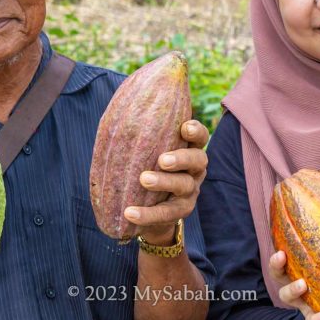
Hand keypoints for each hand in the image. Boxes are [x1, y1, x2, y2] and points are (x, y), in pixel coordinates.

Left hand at [124, 120, 208, 245]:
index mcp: (188, 149)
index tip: (184, 127)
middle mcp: (194, 169)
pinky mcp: (181, 212)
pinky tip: (130, 212)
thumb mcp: (145, 150)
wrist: (149, 208)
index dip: (196, 131)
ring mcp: (190, 191)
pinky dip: (148, 214)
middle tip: (162, 159)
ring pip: (184, 185)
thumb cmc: (144, 167)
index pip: (200, 137)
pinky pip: (167, 213)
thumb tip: (120, 106)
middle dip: (182, 158)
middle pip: (198, 159)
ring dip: (164, 182)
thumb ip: (139, 134)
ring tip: (144, 179)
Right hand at [269, 251, 319, 319]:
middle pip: (279, 276)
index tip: (281, 248)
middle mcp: (299, 288)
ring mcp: (305, 305)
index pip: (285, 260)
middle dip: (276, 266)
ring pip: (288, 297)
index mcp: (303, 273)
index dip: (278, 254)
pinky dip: (317, 318)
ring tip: (302, 284)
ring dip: (292, 289)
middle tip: (281, 257)